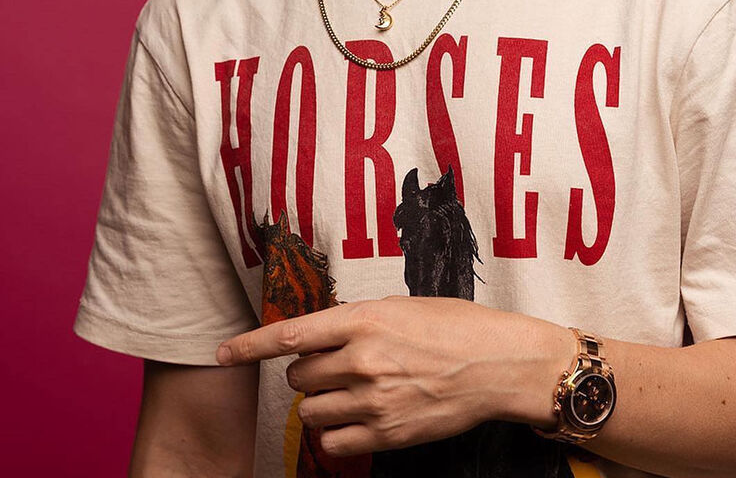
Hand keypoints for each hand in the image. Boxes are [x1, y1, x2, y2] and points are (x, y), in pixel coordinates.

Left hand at [216, 295, 573, 457]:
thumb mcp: (402, 308)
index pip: (291, 334)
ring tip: (356, 390)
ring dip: (324, 400)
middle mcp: (363, 359)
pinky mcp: (386, 433)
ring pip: (312, 408)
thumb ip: (358, 322)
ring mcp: (373, 399)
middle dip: (310, 371)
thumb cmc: (456, 325)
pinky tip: (361, 418)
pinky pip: (333, 442)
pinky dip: (338, 433)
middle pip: (299, 375)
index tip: (222, 353)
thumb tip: (322, 338)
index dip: (250, 345)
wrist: (497, 362)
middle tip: (341, 365)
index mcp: (365, 318)